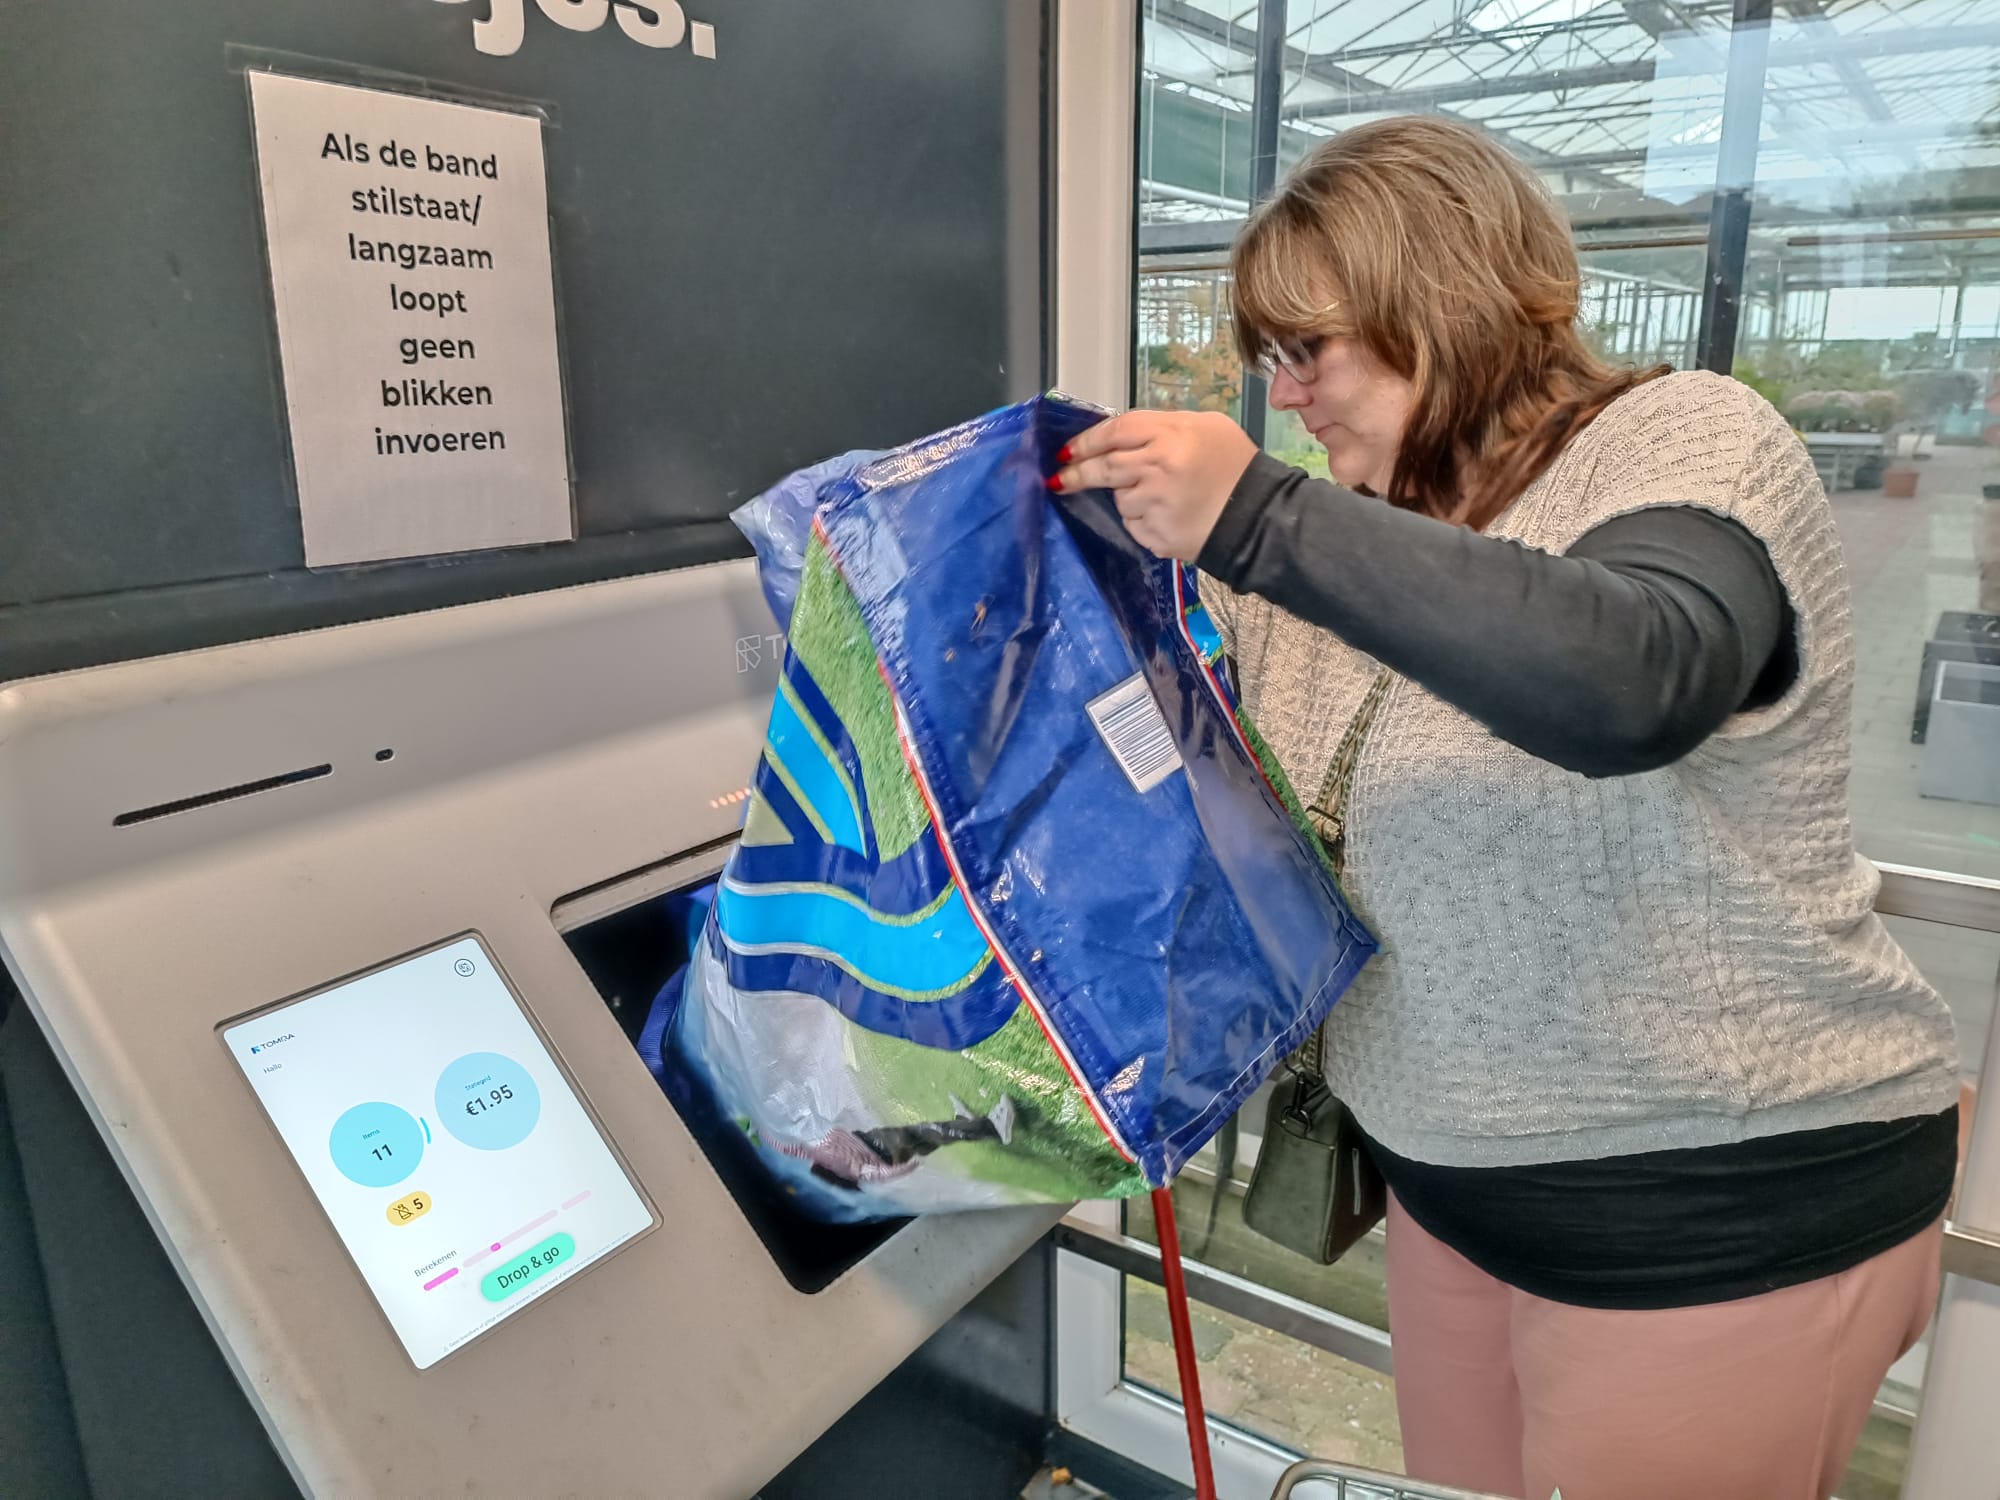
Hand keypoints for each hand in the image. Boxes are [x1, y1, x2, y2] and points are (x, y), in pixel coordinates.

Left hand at [1050, 410, 1258, 561]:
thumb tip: (1120, 435)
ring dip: (1127, 496)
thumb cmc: (1234, 466)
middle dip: (1078, 472)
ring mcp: (1155, 504)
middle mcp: (1158, 467)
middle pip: (1104, 466)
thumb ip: (1162, 427)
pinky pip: (1133, 524)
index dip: (1086, 441)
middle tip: (1061, 477)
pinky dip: (1141, 520)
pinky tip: (1166, 515)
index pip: (1115, 432)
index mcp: (1171, 434)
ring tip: (1160, 495)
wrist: (1258, 516)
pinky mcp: (1156, 535)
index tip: (1067, 451)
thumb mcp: (1206, 427)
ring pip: (1120, 498)